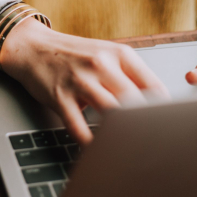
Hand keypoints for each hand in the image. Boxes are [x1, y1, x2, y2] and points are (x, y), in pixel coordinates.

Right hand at [0, 18, 170, 145]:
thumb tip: (153, 105)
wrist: (33, 47)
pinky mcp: (59, 96)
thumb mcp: (104, 53)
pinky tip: (96, 149)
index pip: (152, 86)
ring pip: (111, 114)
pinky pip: (78, 127)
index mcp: (118, 53)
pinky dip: (89, 143)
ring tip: (126, 149)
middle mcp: (100, 65)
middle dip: (144, 125)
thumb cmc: (71, 54)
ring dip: (119, 135)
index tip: (163, 126)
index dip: (162, 110)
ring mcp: (79, 81)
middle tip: (148, 142)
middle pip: (134, 102)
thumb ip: (128, 74)